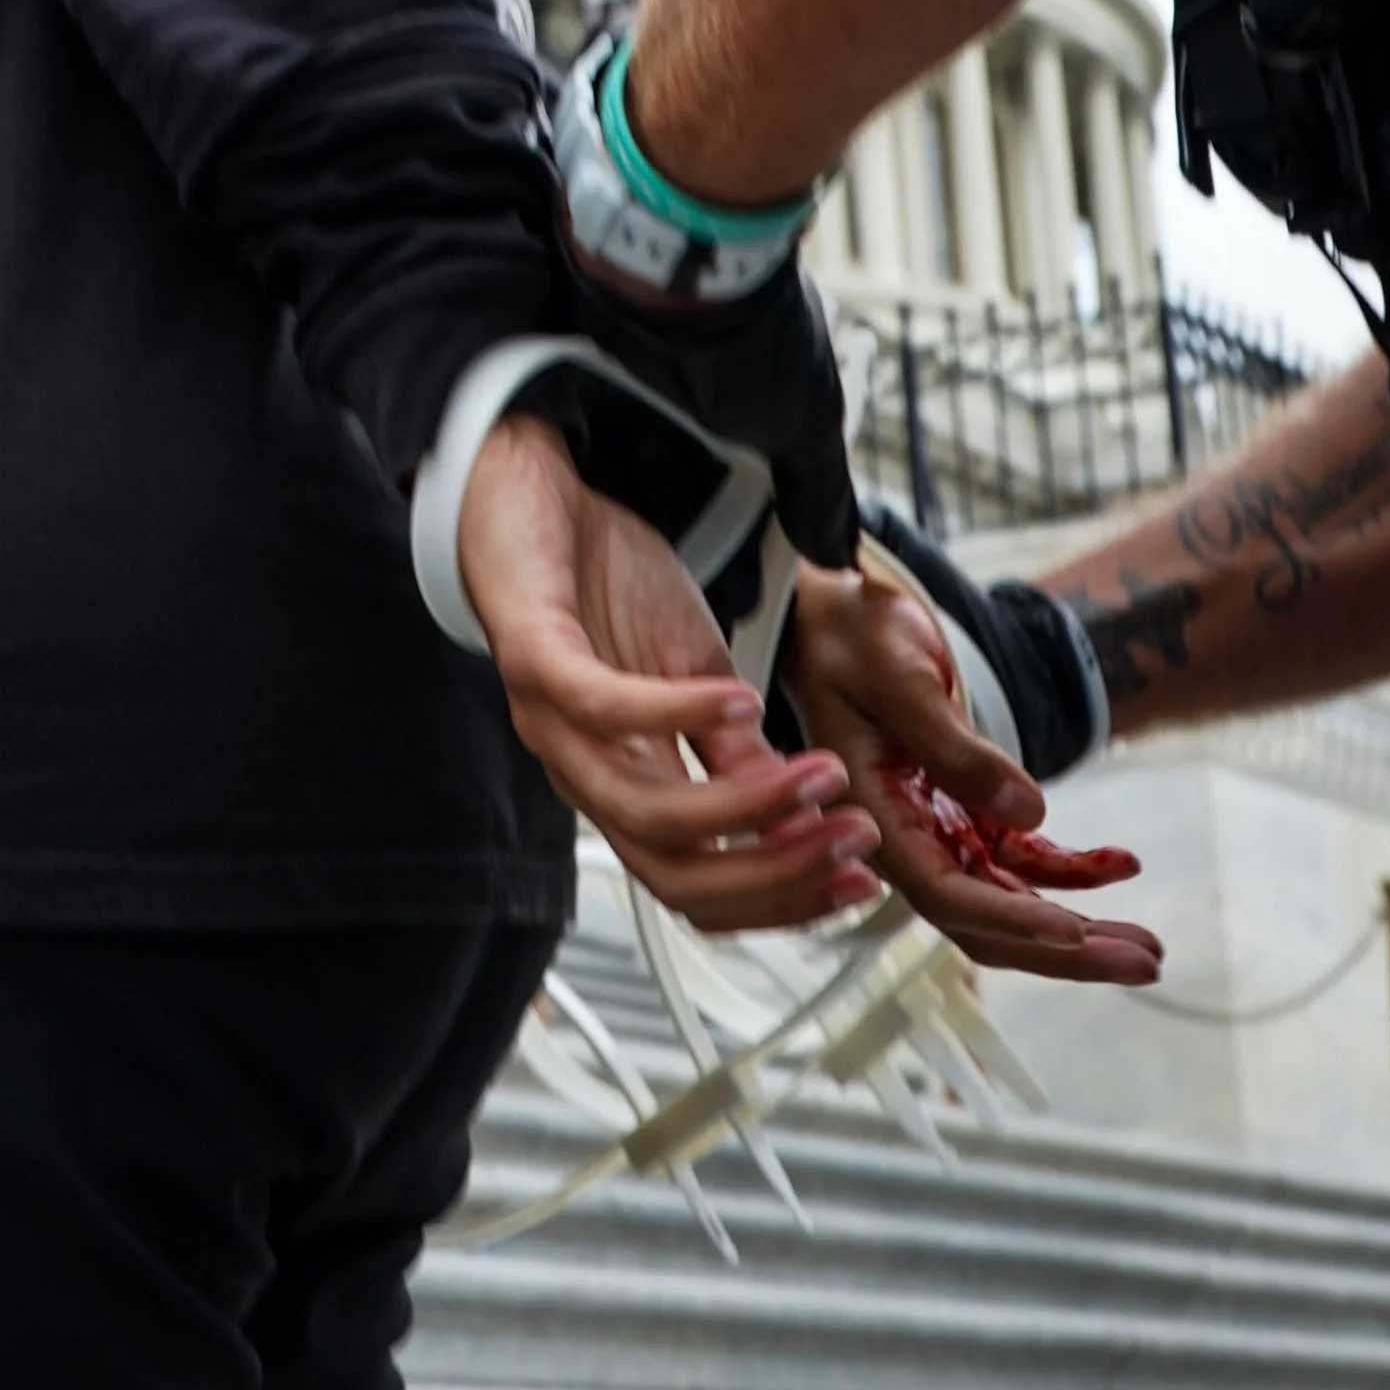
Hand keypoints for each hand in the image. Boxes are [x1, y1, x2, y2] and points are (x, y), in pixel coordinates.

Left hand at [459, 413, 883, 932]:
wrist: (530, 491)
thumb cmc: (604, 580)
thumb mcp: (696, 670)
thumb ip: (738, 752)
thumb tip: (806, 820)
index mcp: (627, 784)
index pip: (699, 886)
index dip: (780, 899)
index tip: (859, 879)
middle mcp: (585, 775)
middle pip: (674, 876)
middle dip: (776, 874)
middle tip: (854, 840)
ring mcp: (552, 725)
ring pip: (643, 814)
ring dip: (744, 808)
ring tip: (818, 776)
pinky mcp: (533, 660)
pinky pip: (601, 709)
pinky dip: (678, 714)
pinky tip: (743, 702)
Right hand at [782, 558, 1163, 983]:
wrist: (829, 619)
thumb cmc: (850, 639)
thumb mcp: (900, 679)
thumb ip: (955, 746)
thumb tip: (1031, 811)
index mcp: (872, 816)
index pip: (945, 892)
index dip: (1010, 918)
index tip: (1074, 930)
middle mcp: (903, 839)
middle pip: (987, 921)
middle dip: (1066, 951)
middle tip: (1144, 964)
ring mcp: (933, 830)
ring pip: (1009, 902)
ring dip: (1079, 927)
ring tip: (1147, 946)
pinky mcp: (958, 810)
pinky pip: (1018, 858)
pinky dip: (1070, 870)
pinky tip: (1119, 864)